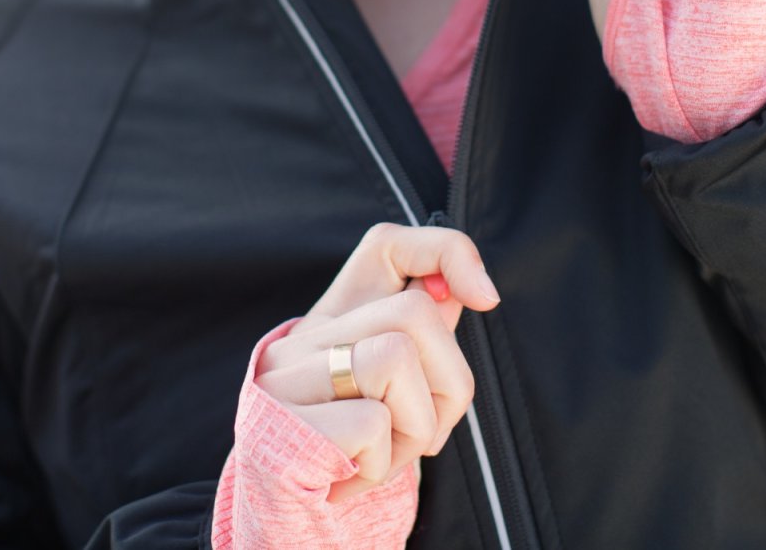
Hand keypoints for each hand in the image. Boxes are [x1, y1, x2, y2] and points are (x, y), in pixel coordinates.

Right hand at [254, 223, 500, 501]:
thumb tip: (470, 290)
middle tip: (425, 433)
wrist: (286, 520)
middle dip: (448, 384)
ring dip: (413, 429)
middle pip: (414, 313)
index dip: (446, 252)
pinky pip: (370, 424)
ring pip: (394, 359)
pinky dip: (379, 465)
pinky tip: (350, 477)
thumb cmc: (349, 454)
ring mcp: (284, 377)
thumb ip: (424, 339)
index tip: (485, 299)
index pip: (388, 245)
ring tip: (382, 457)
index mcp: (336, 320)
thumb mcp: (390, 393)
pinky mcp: (279, 423)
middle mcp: (304, 337)